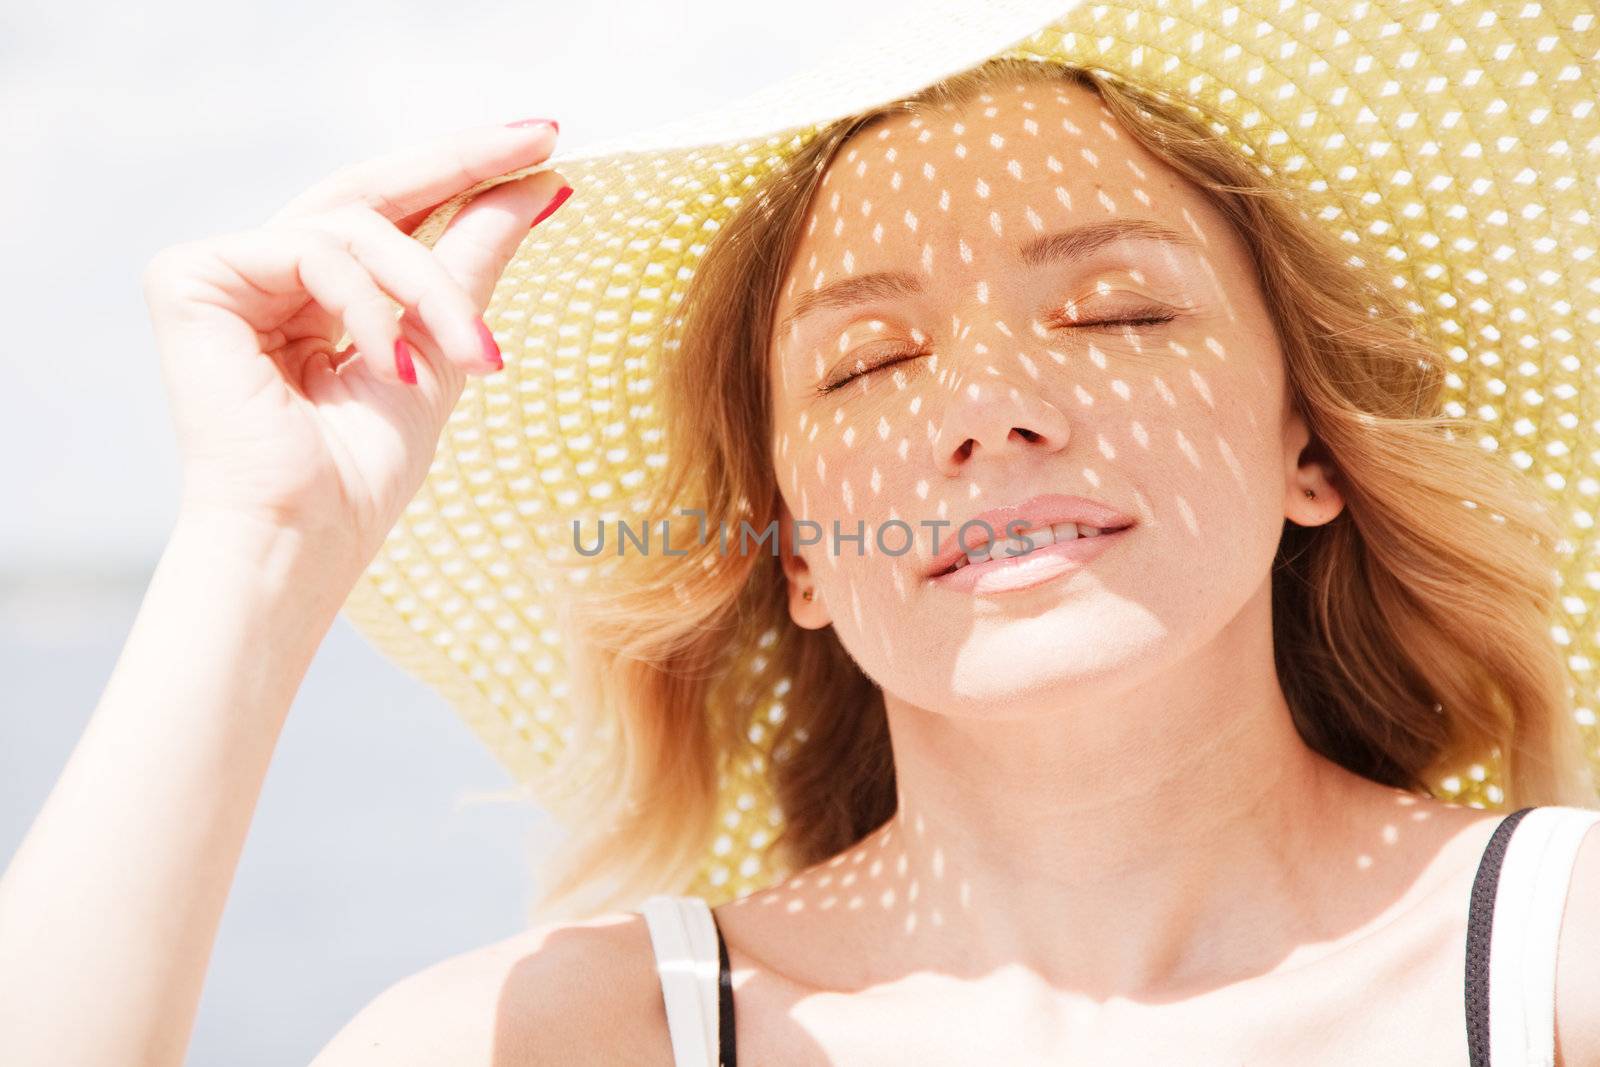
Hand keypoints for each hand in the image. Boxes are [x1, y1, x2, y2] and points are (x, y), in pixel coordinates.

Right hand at [140, 120, 569, 574]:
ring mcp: (226, 272)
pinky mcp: (190, 277)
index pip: (394, 211)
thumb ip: (475, 260)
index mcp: (317, 293)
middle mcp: (268, 273)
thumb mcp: (443, 347)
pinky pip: (311, 253)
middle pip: (370, 190)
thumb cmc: (363, 471)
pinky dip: (368, 307)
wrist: (304, 537)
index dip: (465, 173)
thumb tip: (543, 183)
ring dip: (432, 289)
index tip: (545, 145)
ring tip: (474, 356)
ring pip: (357, 227)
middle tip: (539, 139)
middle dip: (462, 163)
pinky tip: (392, 367)